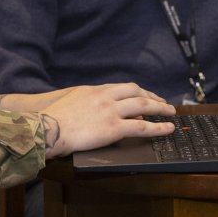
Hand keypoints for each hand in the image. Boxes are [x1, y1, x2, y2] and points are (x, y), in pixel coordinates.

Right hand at [39, 83, 175, 157]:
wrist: (46, 127)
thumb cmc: (53, 118)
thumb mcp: (71, 100)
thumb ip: (87, 101)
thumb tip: (97, 108)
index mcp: (95, 90)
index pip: (122, 87)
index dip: (137, 92)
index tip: (145, 95)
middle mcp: (106, 97)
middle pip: (136, 91)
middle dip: (152, 96)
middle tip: (163, 103)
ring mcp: (111, 111)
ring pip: (143, 105)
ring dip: (160, 108)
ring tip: (171, 112)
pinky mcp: (113, 128)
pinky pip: (141, 126)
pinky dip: (158, 127)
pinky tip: (168, 128)